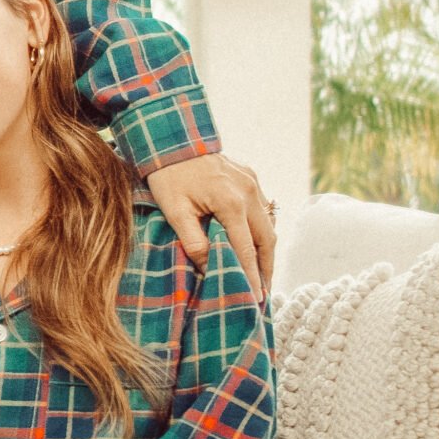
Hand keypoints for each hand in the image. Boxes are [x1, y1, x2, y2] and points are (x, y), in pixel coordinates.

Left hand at [149, 151, 275, 297]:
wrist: (172, 139)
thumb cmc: (169, 176)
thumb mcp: (175, 212)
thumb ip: (194, 242)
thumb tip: (208, 270)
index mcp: (231, 203)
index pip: (246, 249)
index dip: (252, 276)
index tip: (255, 298)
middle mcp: (249, 192)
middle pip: (267, 240)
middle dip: (267, 268)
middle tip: (263, 293)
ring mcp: (253, 182)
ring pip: (269, 225)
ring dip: (266, 251)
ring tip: (262, 275)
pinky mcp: (250, 177)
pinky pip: (263, 210)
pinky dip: (262, 231)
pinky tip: (255, 246)